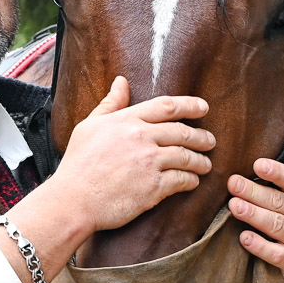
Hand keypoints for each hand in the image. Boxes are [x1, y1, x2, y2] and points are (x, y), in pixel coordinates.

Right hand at [54, 76, 214, 233]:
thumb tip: (121, 82)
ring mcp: (149, 163)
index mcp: (126, 121)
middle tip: (210, 141)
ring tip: (205, 164)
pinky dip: (191, 181)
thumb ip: (110, 104)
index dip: (190, 105)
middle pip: (183, 132)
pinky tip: (192, 182)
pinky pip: (181, 180)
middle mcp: (141, 138)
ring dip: (200, 161)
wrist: (73, 200)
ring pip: (186, 157)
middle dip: (201, 136)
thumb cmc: (77, 164)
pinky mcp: (153, 188)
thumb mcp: (89, 126)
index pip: (166, 106)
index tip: (203, 108)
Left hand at [227, 158, 283, 273]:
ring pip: (278, 225)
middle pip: (280, 202)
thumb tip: (236, 175)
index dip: (277, 172)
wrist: (282, 260)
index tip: (257, 165)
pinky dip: (259, 245)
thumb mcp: (274, 203)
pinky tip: (244, 237)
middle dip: (254, 192)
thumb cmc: (273, 222)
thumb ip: (264, 188)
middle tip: (233, 184)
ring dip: (254, 214)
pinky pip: (276, 253)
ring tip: (234, 206)